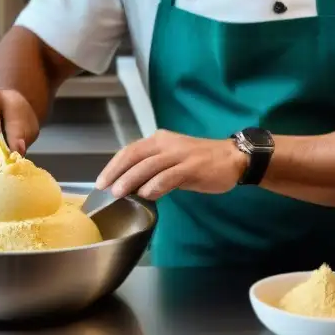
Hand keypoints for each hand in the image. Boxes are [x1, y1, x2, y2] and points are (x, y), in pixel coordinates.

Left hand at [95, 130, 246, 200]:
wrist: (233, 158)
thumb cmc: (201, 161)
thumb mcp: (172, 160)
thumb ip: (153, 169)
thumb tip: (131, 186)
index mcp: (159, 140)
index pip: (130, 150)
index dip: (113, 165)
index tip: (101, 181)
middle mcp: (166, 143)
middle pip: (135, 156)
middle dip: (117, 172)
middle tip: (104, 188)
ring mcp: (179, 155)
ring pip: (149, 165)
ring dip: (131, 179)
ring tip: (118, 193)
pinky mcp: (192, 167)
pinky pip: (169, 176)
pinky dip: (156, 185)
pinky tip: (147, 195)